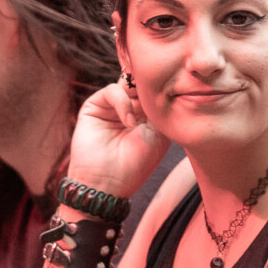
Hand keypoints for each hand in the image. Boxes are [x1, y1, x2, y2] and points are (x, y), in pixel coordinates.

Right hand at [62, 79, 168, 199]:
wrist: (108, 184)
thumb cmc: (137, 165)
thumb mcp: (158, 134)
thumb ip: (159, 108)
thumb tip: (161, 84)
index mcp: (145, 115)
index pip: (154, 90)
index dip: (163, 87)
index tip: (174, 91)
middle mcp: (129, 108)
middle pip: (141, 83)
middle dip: (150, 87)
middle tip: (159, 95)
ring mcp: (111, 107)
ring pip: (128, 84)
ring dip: (138, 98)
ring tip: (141, 121)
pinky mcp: (94, 106)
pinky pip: (112, 91)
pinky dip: (123, 103)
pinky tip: (129, 123)